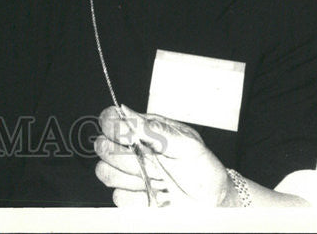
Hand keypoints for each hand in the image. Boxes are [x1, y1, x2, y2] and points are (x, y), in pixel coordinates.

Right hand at [93, 105, 232, 206]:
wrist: (214, 203)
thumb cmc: (203, 169)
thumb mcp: (187, 144)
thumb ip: (156, 128)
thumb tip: (127, 112)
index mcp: (144, 130)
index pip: (111, 119)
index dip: (112, 126)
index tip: (128, 136)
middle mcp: (133, 150)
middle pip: (102, 146)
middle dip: (124, 155)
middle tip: (148, 160)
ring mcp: (130, 175)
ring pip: (104, 171)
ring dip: (130, 176)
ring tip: (154, 178)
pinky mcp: (132, 198)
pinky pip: (118, 197)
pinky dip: (137, 198)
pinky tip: (155, 194)